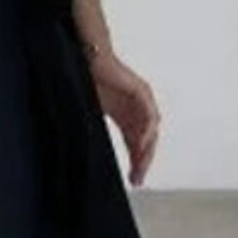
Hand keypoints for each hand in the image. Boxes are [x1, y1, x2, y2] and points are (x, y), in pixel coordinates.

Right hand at [88, 47, 162, 187]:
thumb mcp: (93, 112)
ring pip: (151, 131)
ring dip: (147, 150)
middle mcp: (138, 110)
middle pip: (146, 141)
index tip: (133, 179)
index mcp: (127, 116)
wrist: (89, 58)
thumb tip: (86, 155)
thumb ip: (97, 130)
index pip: (136, 144)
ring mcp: (142, 100)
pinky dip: (147, 131)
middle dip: (143, 161)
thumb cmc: (89, 81)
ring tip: (140, 166)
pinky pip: (149, 115)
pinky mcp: (141, 91)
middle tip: (137, 179)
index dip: (136, 162)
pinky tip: (141, 144)